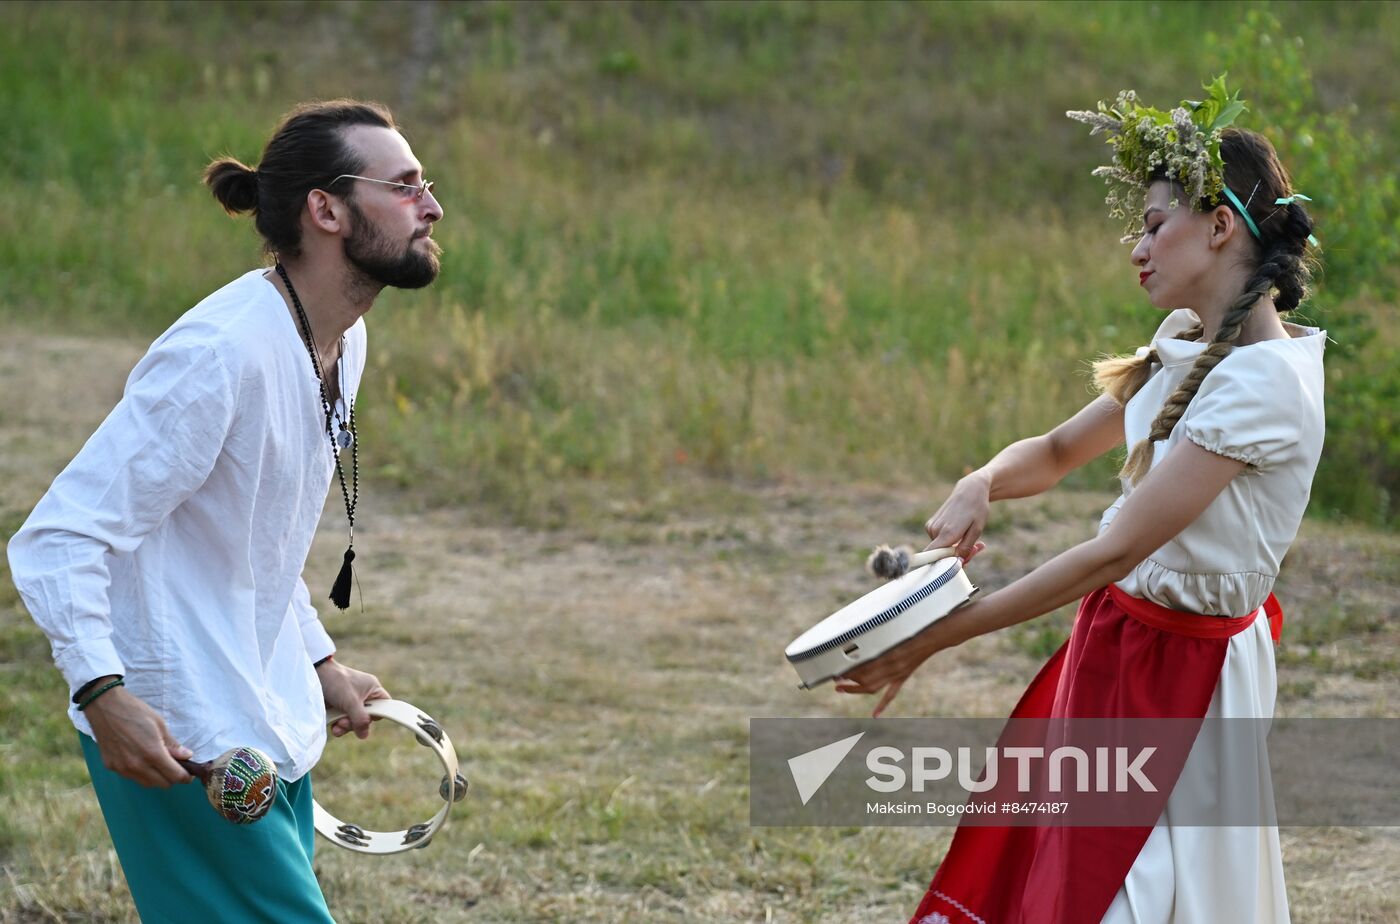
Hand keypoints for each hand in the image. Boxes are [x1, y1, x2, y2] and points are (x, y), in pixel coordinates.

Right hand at [85, 683, 193, 787]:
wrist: (105, 707)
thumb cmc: (135, 711)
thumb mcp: (159, 724)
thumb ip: (173, 744)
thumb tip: (187, 756)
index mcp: (152, 753)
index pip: (175, 776)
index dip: (185, 776)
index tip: (189, 773)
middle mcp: (137, 765)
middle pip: (163, 784)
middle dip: (172, 777)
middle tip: (175, 766)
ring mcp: (122, 768)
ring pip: (147, 784)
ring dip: (157, 778)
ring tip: (158, 763)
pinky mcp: (111, 767)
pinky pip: (131, 777)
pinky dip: (141, 773)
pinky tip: (141, 760)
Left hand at [316, 659, 389, 738]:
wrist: (314, 675)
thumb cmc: (336, 682)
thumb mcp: (351, 702)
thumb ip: (360, 719)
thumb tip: (364, 735)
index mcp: (372, 689)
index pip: (384, 706)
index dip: (377, 715)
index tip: (366, 720)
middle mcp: (364, 696)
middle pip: (367, 718)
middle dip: (355, 723)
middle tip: (345, 722)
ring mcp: (350, 702)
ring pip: (354, 722)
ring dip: (345, 726)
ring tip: (337, 725)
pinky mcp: (338, 707)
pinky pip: (343, 722)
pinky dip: (338, 726)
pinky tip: (333, 726)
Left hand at [834, 609, 965, 716]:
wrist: (935, 633)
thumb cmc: (912, 624)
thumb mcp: (891, 625)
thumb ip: (874, 633)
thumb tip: (854, 636)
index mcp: (887, 651)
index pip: (861, 666)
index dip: (846, 670)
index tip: (834, 668)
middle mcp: (892, 665)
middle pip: (864, 679)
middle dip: (847, 681)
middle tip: (834, 680)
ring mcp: (898, 673)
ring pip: (874, 687)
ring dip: (856, 690)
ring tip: (841, 689)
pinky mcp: (904, 675)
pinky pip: (891, 692)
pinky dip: (882, 704)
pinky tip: (874, 715)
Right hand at [925, 471, 992, 561]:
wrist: (969, 489)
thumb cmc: (976, 508)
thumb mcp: (977, 529)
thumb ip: (966, 548)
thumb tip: (958, 562)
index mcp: (947, 533)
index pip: (932, 557)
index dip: (944, 565)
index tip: (959, 565)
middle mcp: (935, 531)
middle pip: (941, 555)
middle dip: (958, 556)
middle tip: (977, 549)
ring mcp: (931, 527)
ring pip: (941, 548)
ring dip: (956, 548)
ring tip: (973, 538)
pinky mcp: (931, 525)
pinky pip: (939, 541)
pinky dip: (951, 542)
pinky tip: (963, 533)